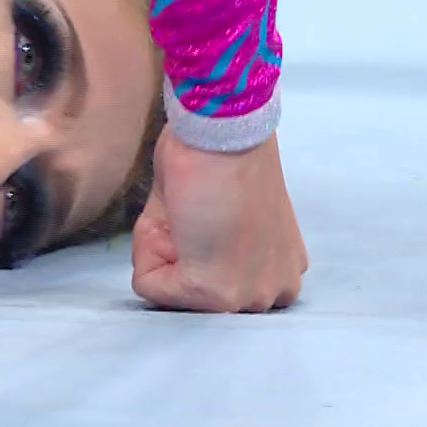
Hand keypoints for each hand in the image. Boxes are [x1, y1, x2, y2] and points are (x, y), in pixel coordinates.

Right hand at [131, 131, 305, 311]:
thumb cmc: (219, 154)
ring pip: (174, 292)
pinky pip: (151, 285)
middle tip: (193, 211)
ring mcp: (247, 295)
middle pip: (193, 294)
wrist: (224, 130)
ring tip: (186, 214)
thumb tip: (177, 260)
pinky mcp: (216, 291)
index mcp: (281, 268)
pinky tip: (174, 217)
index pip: (216, 285)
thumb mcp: (219, 219)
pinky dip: (145, 250)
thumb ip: (208, 252)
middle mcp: (274, 289)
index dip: (193, 246)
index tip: (207, 208)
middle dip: (177, 255)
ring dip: (163, 253)